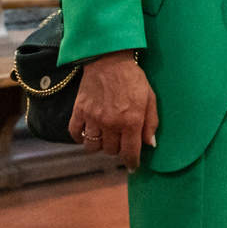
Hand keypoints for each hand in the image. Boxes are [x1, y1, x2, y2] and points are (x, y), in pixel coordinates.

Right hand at [67, 51, 157, 171]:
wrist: (109, 60)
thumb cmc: (134, 79)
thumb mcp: (150, 99)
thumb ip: (151, 123)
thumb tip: (150, 145)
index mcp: (131, 122)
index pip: (130, 152)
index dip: (132, 163)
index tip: (132, 166)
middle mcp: (111, 124)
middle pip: (110, 151)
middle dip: (117, 149)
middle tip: (120, 140)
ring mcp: (93, 118)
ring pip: (92, 147)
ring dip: (99, 145)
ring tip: (105, 137)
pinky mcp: (79, 111)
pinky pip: (75, 134)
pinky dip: (80, 137)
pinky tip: (87, 133)